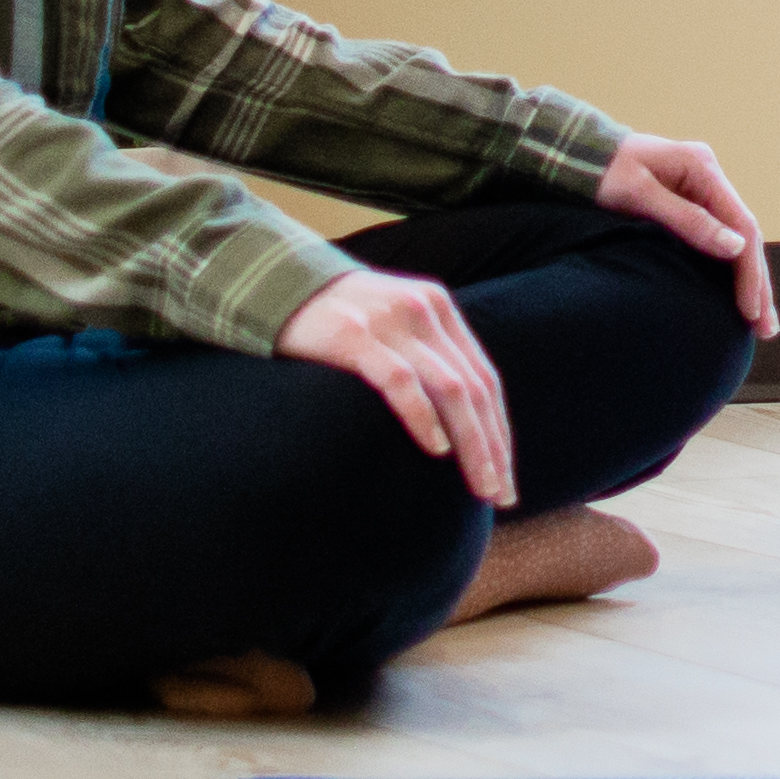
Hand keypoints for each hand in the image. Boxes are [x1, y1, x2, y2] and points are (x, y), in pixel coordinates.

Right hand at [277, 267, 518, 505]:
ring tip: (480, 485)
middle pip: (475, 389)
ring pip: (451, 389)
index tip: (505, 476)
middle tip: (501, 496)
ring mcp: (391, 321)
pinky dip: (423, 416)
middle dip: (493, 446)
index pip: (484, 378)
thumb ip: (422, 356)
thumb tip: (454, 418)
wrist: (274, 282)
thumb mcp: (391, 325)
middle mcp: (424, 310)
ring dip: (471, 443)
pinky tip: (437, 449)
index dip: (499, 430)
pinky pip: (400, 381)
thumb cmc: (335, 319)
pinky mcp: (353, 335)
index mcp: (439, 310)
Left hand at [594, 134, 779, 338]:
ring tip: (757, 320)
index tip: (750, 309)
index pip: (742, 225)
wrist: (573, 151)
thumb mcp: (639, 195)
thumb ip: (687, 220)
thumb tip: (735, 247)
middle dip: (758, 282)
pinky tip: (734, 290)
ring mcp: (699, 187)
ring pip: (735, 238)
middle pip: (746, 234)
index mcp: (702, 168)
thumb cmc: (601, 171)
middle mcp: (708, 176)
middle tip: (766, 328)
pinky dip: (728, 266)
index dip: (749, 271)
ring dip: (748, 278)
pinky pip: (717, 235)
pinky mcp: (687, 200)